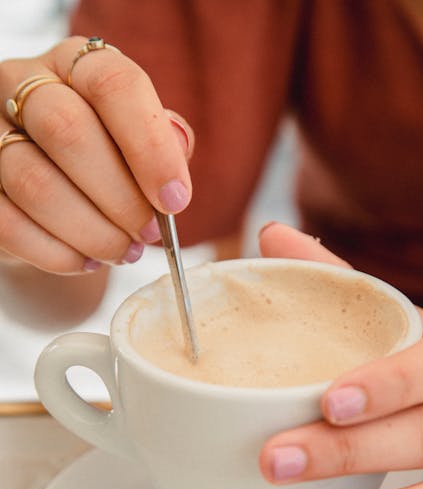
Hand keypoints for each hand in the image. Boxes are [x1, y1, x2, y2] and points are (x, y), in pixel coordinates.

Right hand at [0, 37, 193, 272]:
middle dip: (120, 196)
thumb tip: (177, 145)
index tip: (175, 199)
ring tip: (123, 251)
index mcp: (75, 65)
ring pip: (36, 183)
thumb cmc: (109, 167)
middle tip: (148, 233)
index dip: (149, 145)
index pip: (112, 83)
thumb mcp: (141, 146)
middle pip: (67, 130)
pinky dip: (57, 254)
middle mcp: (22, 86)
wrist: (55, 207)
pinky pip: (9, 225)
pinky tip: (87, 261)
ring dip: (92, 231)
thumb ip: (164, 143)